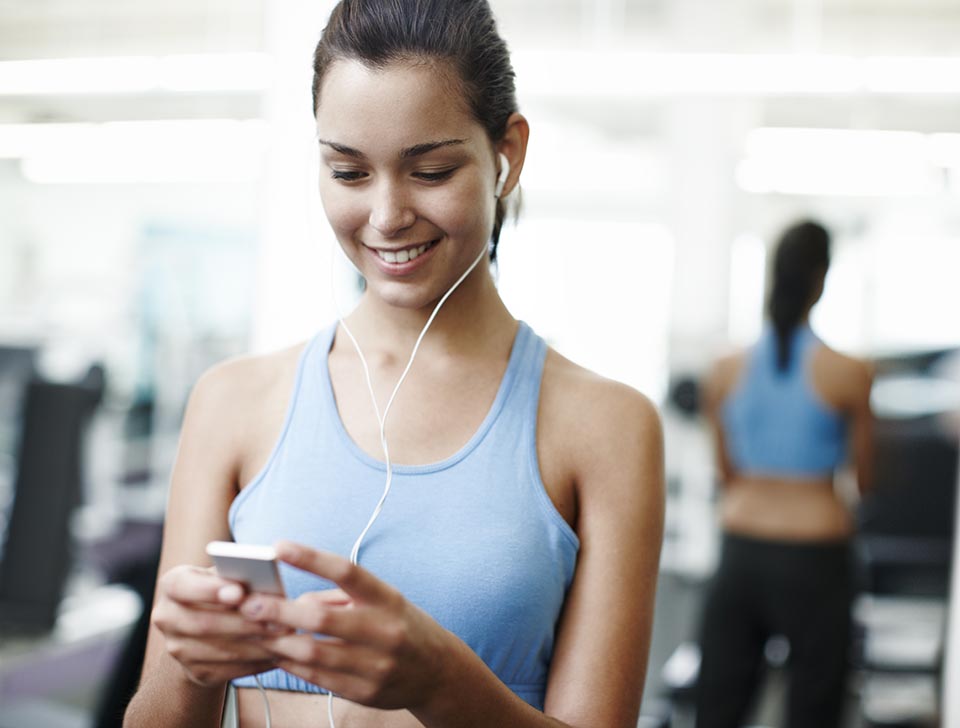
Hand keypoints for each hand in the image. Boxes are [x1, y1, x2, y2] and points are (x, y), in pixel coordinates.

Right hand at [152, 563, 290, 686]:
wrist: (206, 625)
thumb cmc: (224, 588)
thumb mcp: (226, 573)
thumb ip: (238, 573)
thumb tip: (264, 578)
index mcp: (172, 584)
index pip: (183, 586)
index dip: (210, 590)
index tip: (239, 592)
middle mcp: (167, 617)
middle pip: (203, 623)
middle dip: (244, 622)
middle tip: (278, 619)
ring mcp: (177, 649)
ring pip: (219, 649)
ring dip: (256, 644)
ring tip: (285, 635)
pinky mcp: (195, 671)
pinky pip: (229, 669)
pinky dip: (257, 661)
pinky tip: (279, 652)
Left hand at [239, 541, 452, 709]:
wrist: (437, 673)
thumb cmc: (400, 625)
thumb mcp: (382, 600)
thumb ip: (339, 597)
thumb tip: (295, 601)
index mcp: (388, 599)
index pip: (347, 572)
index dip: (311, 558)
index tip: (279, 546)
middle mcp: (384, 631)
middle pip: (323, 618)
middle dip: (281, 611)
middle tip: (248, 603)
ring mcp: (376, 665)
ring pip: (314, 653)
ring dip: (278, 641)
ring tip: (253, 629)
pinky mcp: (365, 692)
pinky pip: (318, 677)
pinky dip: (292, 664)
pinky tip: (275, 653)